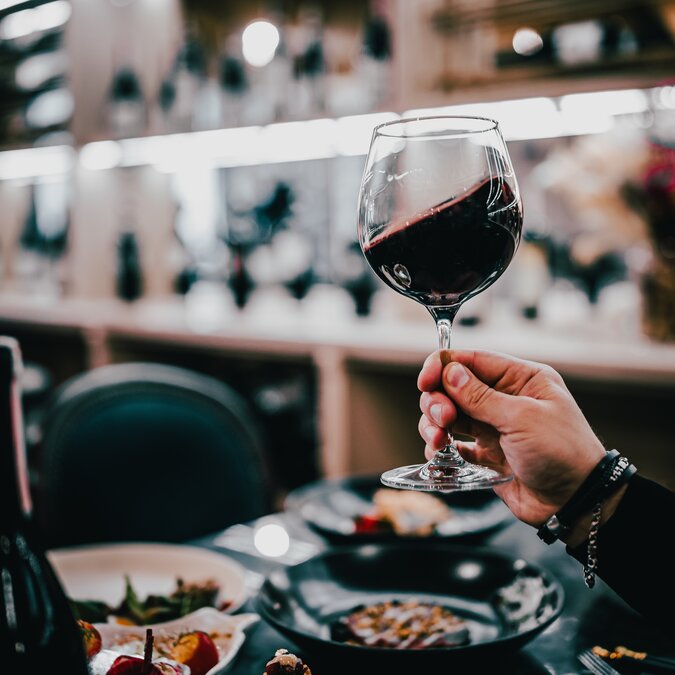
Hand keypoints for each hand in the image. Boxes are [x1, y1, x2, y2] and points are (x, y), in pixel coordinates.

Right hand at [418, 349, 607, 532]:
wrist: (576, 502)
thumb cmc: (563, 453)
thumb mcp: (522, 418)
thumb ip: (481, 396)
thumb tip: (450, 372)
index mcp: (521, 379)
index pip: (473, 361)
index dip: (443, 367)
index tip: (425, 381)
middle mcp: (505, 399)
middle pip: (454, 387)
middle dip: (439, 401)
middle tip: (443, 420)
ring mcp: (494, 427)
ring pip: (449, 415)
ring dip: (435, 425)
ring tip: (438, 441)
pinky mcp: (486, 454)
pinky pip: (453, 444)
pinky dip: (440, 447)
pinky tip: (439, 454)